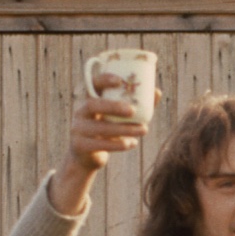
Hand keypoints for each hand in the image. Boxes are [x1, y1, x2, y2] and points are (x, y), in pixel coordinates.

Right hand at [47, 75, 156, 215]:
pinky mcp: (80, 145)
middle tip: (133, 110)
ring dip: (124, 129)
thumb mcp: (119, 115)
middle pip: (92, 105)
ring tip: (144, 129)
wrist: (87, 155)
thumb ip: (136, 104)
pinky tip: (132, 143)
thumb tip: (157, 92)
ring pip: (99, 128)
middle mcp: (79, 111)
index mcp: (87, 98)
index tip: (119, 80)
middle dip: (113, 106)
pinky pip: (99, 145)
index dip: (103, 80)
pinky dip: (118, 145)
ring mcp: (77, 128)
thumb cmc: (107, 128)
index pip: (91, 84)